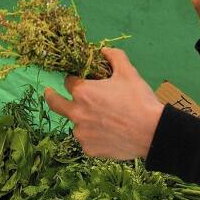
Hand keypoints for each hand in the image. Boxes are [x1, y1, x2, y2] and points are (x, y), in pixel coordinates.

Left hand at [43, 47, 164, 159]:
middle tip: (48, 93)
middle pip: (55, 103)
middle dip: (50, 96)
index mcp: (83, 92)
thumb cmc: (139, 100)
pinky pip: (88, 139)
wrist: (151, 132)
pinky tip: (110, 133)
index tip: (80, 80)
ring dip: (84, 118)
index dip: (75, 79)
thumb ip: (114, 56)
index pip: (69, 81)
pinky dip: (95, 135)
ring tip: (105, 120)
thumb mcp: (128, 73)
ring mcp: (81, 133)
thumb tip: (104, 50)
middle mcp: (76, 113)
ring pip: (76, 123)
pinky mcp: (89, 149)